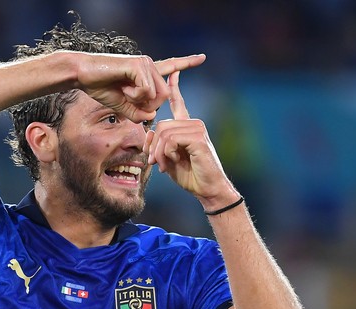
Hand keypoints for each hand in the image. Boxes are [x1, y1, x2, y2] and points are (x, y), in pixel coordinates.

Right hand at [76, 53, 205, 122]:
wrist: (83, 75)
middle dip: (149, 107)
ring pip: (158, 95)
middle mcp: (149, 66)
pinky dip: (135, 96)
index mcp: (146, 73)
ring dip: (140, 102)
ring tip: (124, 93)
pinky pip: (147, 90)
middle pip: (165, 96)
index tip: (202, 58)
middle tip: (130, 101)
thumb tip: (152, 117)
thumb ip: (138, 113)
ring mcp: (145, 64)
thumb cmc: (100, 88)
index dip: (186, 62)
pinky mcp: (139, 65)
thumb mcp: (122, 107)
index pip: (171, 67)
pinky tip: (124, 89)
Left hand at [144, 71, 238, 207]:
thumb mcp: (167, 158)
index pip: (179, 103)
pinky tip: (171, 163)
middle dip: (152, 146)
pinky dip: (165, 153)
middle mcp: (194, 124)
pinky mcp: (198, 138)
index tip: (172, 72)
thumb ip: (157, 144)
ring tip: (162, 166)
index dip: (174, 87)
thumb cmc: (190, 175)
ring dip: (158, 153)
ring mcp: (197, 129)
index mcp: (187, 127)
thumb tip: (148, 135)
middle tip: (153, 162)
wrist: (208, 189)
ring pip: (164, 133)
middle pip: (160, 124)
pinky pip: (171, 140)